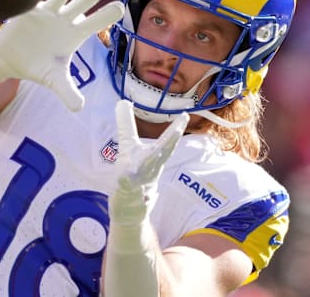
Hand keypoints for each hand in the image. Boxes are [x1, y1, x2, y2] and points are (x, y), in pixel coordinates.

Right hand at [0, 0, 123, 110]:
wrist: (12, 59)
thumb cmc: (38, 66)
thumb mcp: (54, 80)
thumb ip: (67, 92)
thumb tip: (79, 108)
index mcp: (76, 33)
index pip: (96, 23)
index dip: (106, 15)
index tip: (120, 7)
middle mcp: (65, 19)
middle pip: (83, 3)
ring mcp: (47, 12)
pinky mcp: (28, 10)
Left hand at [109, 100, 188, 226]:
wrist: (130, 209)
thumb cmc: (132, 175)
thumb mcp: (127, 147)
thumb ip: (126, 124)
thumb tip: (123, 101)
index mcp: (152, 157)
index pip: (165, 142)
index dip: (175, 129)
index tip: (185, 115)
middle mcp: (149, 168)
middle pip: (161, 153)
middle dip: (169, 141)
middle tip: (179, 127)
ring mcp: (139, 182)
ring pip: (146, 170)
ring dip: (148, 161)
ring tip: (153, 151)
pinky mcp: (126, 193)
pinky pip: (127, 187)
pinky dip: (126, 182)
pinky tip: (124, 178)